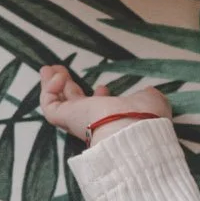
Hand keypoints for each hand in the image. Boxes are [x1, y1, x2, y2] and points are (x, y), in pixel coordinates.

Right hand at [37, 64, 170, 142]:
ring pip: (57, 105)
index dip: (99, 97)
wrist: (132, 131)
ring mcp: (77, 121)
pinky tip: (57, 76)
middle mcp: (94, 123)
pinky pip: (49, 105)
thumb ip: (147, 96)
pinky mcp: (65, 118)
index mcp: (114, 120)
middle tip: (61, 72)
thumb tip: (147, 91)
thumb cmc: (145, 117)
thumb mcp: (151, 101)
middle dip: (68, 88)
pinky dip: (49, 89)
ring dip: (51, 85)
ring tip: (48, 68)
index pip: (102, 112)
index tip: (103, 87)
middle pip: (75, 106)